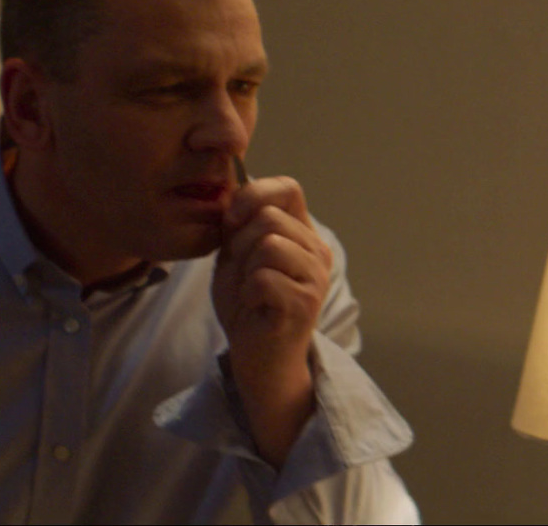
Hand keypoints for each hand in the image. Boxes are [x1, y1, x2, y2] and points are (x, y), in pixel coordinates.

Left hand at [211, 175, 332, 466]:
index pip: (288, 188)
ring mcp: (316, 277)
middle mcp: (316, 252)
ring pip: (268, 244)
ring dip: (245, 269)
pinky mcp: (305, 303)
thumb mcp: (236, 256)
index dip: (254, 195)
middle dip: (240, 244)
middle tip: (242, 273)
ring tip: (251, 290)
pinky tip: (256, 307)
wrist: (257, 359)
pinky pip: (263, 277)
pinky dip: (248, 292)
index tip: (230, 221)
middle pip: (270, 218)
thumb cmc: (247, 306)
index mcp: (302, 234)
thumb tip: (234, 192)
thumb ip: (238, 225)